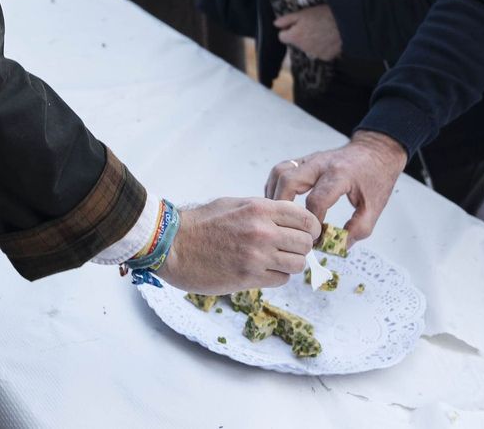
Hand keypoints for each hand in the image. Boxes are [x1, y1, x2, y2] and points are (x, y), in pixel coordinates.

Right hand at [158, 196, 319, 292]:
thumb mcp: (234, 204)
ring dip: (290, 263)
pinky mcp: (249, 278)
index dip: (310, 228)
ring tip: (275, 260)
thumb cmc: (200, 223)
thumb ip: (263, 210)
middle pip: (305, 243)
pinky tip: (262, 270)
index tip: (306, 233)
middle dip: (301, 247)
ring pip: (297, 264)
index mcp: (259, 209)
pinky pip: (281, 279)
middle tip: (289, 249)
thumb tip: (288, 219)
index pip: (305, 219)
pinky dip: (277, 276)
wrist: (173, 245)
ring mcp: (256, 256)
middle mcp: (262, 231)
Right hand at [264, 131, 408, 245]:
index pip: (316, 200)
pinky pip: (282, 169)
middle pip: (289, 181)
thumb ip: (358, 229)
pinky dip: (275, 186)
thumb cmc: (375, 177)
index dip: (312, 223)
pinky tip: (280, 202)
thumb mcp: (374, 207)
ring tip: (278, 215)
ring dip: (274, 194)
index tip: (315, 237)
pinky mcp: (305, 159)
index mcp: (340, 175)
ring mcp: (310, 159)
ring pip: (280, 172)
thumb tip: (338, 246)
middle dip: (283, 207)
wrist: (375, 151)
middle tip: (286, 226)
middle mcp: (321, 164)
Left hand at [274, 5, 341, 61]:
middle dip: (300, 35)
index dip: (288, 29)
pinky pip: (320, 52)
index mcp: (295, 37)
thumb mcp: (303, 13)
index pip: (282, 37)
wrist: (346, 24)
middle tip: (312, 25)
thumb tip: (276, 24)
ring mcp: (315, 54)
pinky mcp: (326, 57)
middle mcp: (303, 48)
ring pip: (307, 48)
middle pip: (296, 42)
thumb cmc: (323, 15)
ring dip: (311, 41)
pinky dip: (322, 47)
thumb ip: (287, 19)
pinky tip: (328, 38)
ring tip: (322, 30)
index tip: (296, 24)